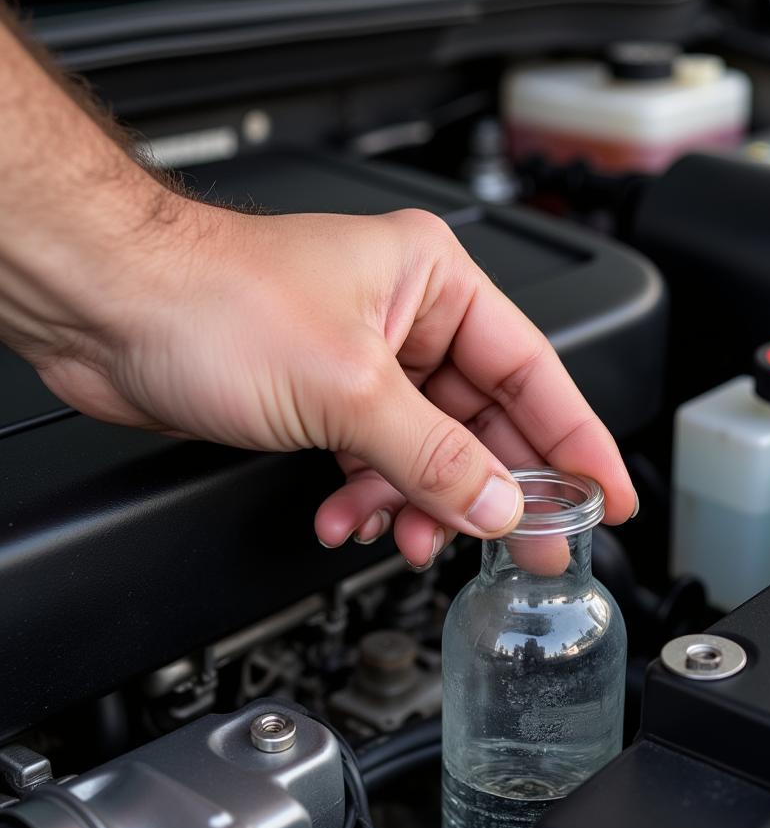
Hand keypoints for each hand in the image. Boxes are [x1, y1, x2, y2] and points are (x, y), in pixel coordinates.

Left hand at [25, 200, 636, 567]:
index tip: (607, 494)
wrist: (104, 307)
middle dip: (498, 489)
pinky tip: (348, 518)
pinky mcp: (324, 396)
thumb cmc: (209, 297)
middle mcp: (407, 317)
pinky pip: (375, 460)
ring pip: (427, 450)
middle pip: (484, 420)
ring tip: (412, 538)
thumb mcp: (347, 387)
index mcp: (434, 282)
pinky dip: (368, 497)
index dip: (576, 439)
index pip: (534, 370)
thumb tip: (500, 504)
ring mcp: (366, 360)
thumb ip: (434, 456)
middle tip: (533, 545)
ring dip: (420, 502)